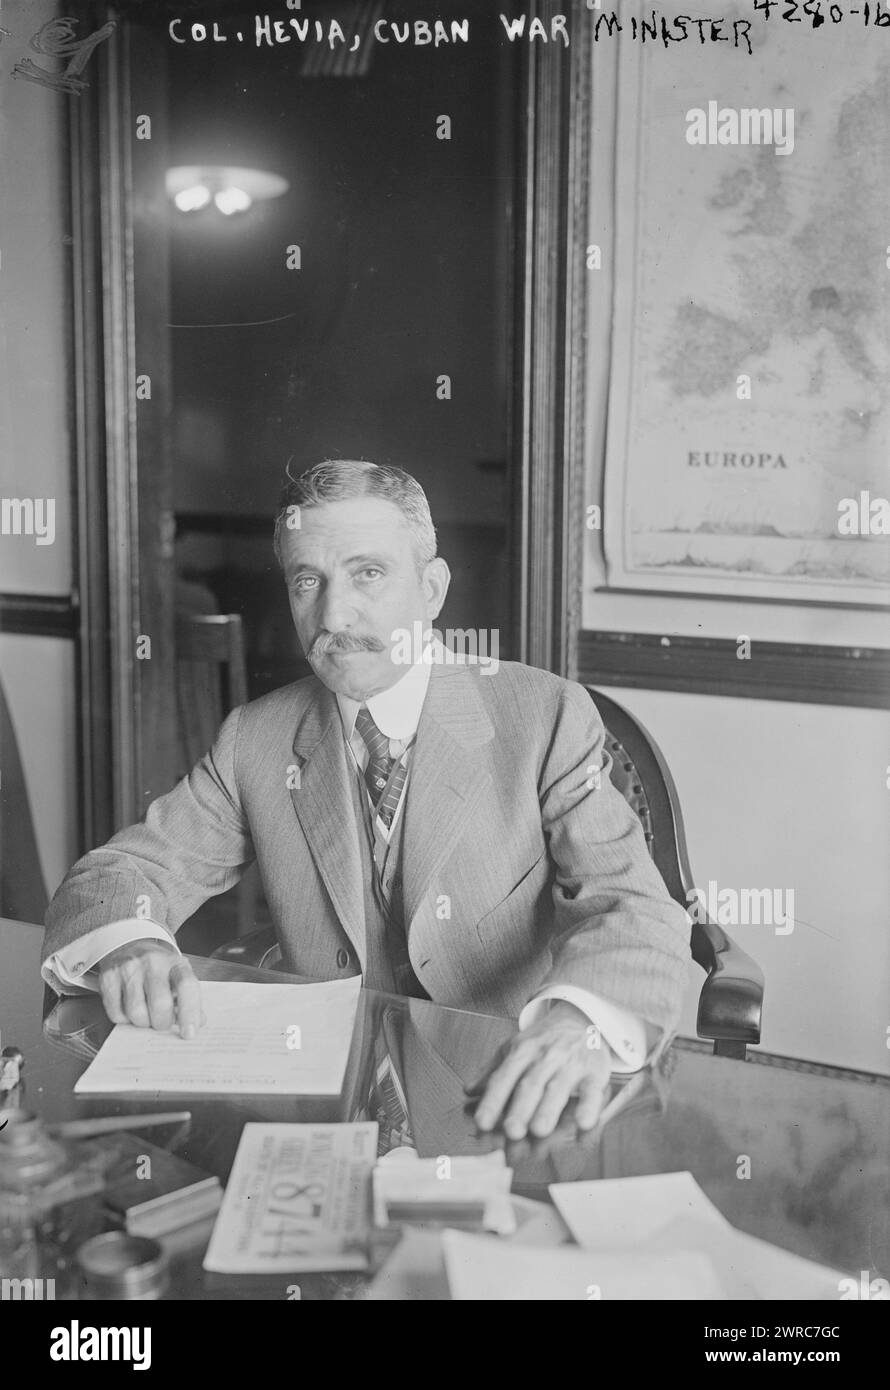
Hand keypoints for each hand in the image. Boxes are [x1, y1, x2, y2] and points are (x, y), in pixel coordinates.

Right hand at [97, 940, 203, 1037]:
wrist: (130, 946)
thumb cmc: (158, 968)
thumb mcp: (178, 975)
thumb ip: (188, 999)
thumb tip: (196, 1024)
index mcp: (175, 963)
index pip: (187, 986)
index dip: (190, 1012)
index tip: (189, 1033)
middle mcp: (152, 962)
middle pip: (160, 1004)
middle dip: (162, 1023)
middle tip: (162, 1023)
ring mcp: (128, 968)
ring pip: (136, 1013)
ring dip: (142, 1023)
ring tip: (146, 1014)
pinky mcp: (108, 978)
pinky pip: (116, 1013)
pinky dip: (124, 1019)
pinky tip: (129, 1009)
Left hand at [472, 1003, 611, 1138]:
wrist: (581, 1018)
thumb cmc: (544, 1040)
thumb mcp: (515, 1048)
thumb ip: (492, 1071)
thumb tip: (469, 1090)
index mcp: (522, 1051)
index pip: (504, 1077)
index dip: (492, 1100)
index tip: (483, 1122)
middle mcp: (545, 1057)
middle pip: (530, 1084)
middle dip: (521, 1108)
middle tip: (512, 1131)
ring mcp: (570, 1064)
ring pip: (558, 1088)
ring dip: (548, 1110)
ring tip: (539, 1130)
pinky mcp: (595, 1072)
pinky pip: (593, 1091)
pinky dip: (589, 1107)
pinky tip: (584, 1122)